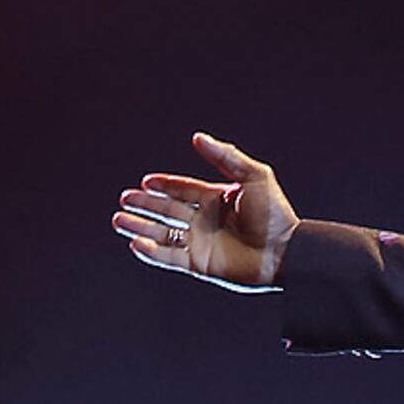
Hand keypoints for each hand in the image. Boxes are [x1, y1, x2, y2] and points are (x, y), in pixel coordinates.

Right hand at [113, 133, 297, 291]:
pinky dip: (151, 251)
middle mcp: (205, 221)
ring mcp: (201, 243)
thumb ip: (225, 156)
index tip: (145, 181)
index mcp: (216, 199)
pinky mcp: (200, 265)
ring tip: (118, 220)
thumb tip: (197, 137)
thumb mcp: (254, 176)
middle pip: (167, 210)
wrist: (286, 252)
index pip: (182, 189)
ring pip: (162, 234)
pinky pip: (169, 257)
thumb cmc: (275, 213)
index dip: (163, 185)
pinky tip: (135, 242)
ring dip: (140, 227)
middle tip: (123, 200)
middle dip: (144, 205)